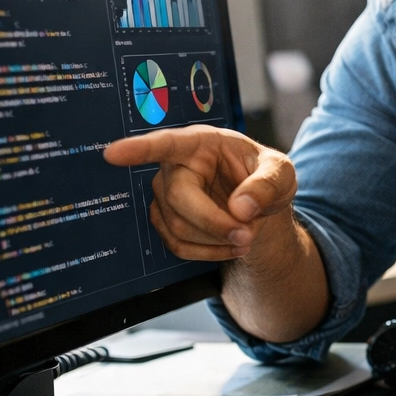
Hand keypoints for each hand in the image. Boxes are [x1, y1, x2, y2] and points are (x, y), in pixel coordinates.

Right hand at [104, 125, 294, 261]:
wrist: (260, 202)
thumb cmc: (266, 176)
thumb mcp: (282, 173)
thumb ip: (267, 185)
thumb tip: (240, 208)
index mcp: (202, 143)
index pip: (167, 144)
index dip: (139, 149)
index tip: (113, 154)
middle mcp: (177, 165)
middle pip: (178, 198)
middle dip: (213, 222)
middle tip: (247, 235)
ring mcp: (167, 193)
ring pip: (176, 226)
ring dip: (215, 240)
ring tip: (246, 236)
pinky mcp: (167, 219)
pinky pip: (177, 244)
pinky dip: (207, 253)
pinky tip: (230, 247)